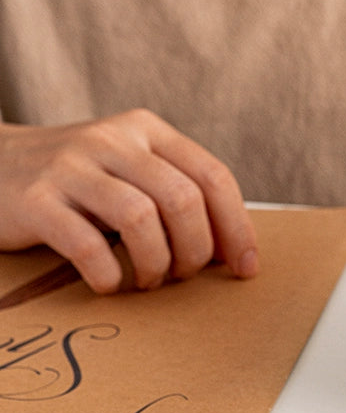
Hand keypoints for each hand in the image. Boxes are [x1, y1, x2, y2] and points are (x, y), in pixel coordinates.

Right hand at [0, 110, 258, 292]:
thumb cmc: (75, 183)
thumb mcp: (128, 170)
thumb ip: (175, 195)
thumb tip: (234, 250)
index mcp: (146, 129)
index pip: (213, 176)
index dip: (237, 228)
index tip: (244, 269)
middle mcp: (112, 139)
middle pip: (183, 199)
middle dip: (195, 252)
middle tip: (181, 277)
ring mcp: (70, 165)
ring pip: (141, 218)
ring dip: (155, 264)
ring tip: (146, 281)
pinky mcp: (34, 199)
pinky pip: (86, 243)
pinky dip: (107, 273)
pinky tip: (108, 283)